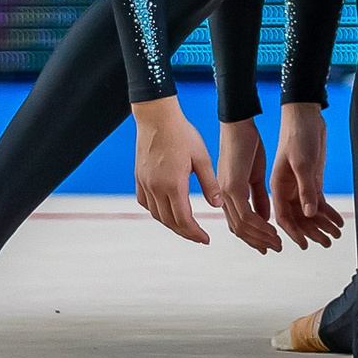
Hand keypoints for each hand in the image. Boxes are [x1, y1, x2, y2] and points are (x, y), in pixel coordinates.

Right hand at [131, 97, 218, 244]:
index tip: (206, 240)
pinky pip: (145, 203)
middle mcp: (156, 188)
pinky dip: (157, 212)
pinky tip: (166, 211)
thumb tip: (217, 205)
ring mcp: (145, 183)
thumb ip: (210, 183)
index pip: (184, 220)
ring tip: (186, 227)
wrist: (157, 117)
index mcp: (174, 185)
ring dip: (171, 224)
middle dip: (185, 232)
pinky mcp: (139, 177)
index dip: (195, 233)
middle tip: (198, 237)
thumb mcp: (202, 158)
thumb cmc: (182, 134)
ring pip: (157, 214)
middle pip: (170, 222)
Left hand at [213, 118, 282, 252]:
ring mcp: (226, 192)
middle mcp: (223, 197)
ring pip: (242, 225)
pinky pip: (245, 214)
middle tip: (275, 248)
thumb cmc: (247, 145)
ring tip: (277, 242)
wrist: (239, 125)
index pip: (238, 224)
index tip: (268, 244)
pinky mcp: (232, 186)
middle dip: (258, 241)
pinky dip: (259, 225)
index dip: (253, 237)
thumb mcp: (255, 175)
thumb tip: (264, 216)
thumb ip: (258, 196)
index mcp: (227, 194)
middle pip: (238, 229)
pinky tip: (272, 229)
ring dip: (261, 236)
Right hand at [269, 102, 345, 249]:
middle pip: (298, 218)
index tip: (304, 245)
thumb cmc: (298, 136)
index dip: (293, 232)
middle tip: (327, 244)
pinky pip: (319, 201)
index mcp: (277, 187)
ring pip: (309, 212)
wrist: (306, 116)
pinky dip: (328, 212)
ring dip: (322, 225)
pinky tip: (338, 222)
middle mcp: (287, 190)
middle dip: (312, 232)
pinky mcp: (312, 180)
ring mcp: (300, 186)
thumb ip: (306, 188)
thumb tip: (309, 213)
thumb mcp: (302, 162)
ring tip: (336, 236)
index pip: (283, 216)